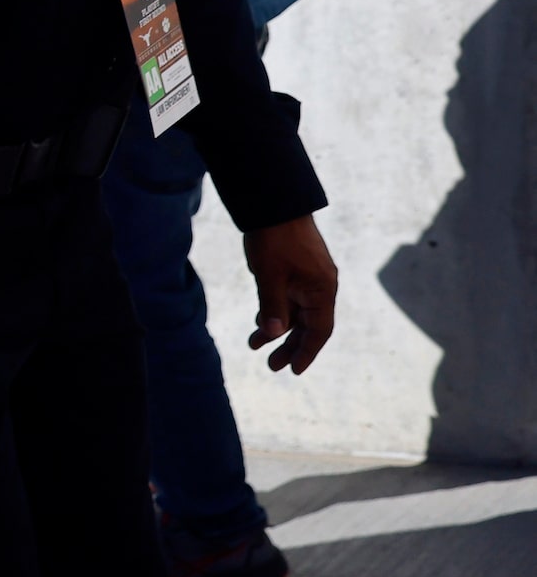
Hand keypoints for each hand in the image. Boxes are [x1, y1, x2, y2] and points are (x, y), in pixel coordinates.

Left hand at [244, 215, 336, 373]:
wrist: (274, 205)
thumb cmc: (274, 239)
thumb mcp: (270, 276)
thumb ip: (273, 306)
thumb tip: (274, 334)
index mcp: (321, 290)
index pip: (319, 331)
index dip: (307, 352)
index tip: (293, 370)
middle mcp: (319, 287)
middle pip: (308, 325)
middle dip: (290, 346)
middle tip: (271, 365)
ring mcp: (308, 279)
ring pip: (296, 313)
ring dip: (278, 330)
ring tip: (255, 346)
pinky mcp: (296, 272)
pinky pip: (288, 299)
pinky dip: (275, 312)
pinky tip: (259, 324)